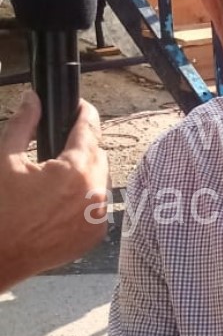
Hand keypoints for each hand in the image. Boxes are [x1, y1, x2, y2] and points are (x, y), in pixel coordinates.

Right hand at [0, 92, 108, 291]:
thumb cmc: (0, 211)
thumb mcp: (5, 160)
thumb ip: (23, 124)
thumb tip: (34, 100)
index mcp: (75, 172)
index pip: (90, 131)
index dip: (85, 114)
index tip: (80, 106)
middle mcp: (94, 194)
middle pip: (98, 155)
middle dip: (82, 147)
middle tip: (58, 146)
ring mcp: (98, 217)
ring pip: (100, 180)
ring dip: (85, 173)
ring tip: (56, 177)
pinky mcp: (95, 235)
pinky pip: (97, 206)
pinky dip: (85, 198)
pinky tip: (61, 200)